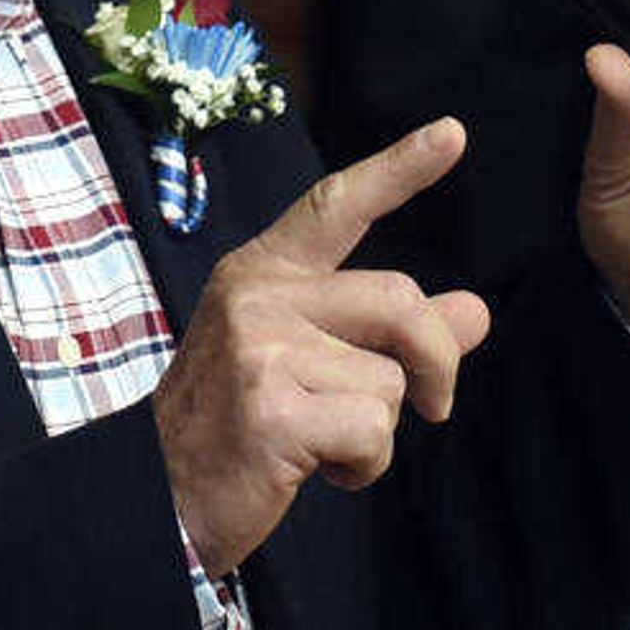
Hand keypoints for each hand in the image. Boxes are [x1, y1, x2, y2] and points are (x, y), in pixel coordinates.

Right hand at [152, 117, 495, 575]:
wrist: (154, 497)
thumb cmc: (235, 428)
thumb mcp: (306, 361)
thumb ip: (389, 332)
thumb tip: (476, 311)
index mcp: (261, 273)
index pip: (337, 206)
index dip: (399, 168)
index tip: (454, 133)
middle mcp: (257, 296)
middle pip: (400, 301)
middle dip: (436, 361)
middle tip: (435, 406)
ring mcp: (259, 350)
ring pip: (390, 381)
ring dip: (379, 431)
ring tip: (322, 445)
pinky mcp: (271, 410)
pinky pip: (373, 432)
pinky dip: (364, 467)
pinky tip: (315, 470)